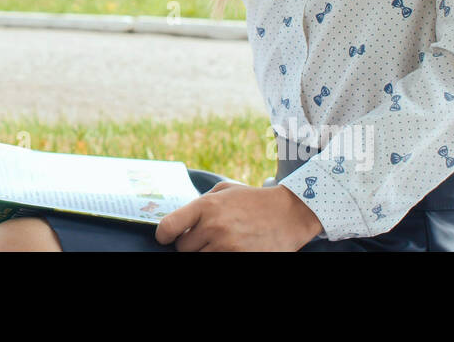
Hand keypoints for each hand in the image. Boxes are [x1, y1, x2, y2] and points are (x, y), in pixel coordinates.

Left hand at [153, 182, 323, 251]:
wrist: (289, 213)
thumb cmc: (254, 201)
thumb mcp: (225, 190)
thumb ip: (200, 202)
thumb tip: (181, 221)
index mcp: (207, 206)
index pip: (168, 226)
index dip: (163, 234)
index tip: (166, 237)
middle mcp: (214, 227)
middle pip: (183, 248)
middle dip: (190, 244)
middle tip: (203, 238)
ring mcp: (227, 246)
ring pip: (198, 258)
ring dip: (205, 252)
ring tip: (219, 243)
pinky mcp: (241, 258)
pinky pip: (216, 263)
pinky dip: (218, 256)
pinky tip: (228, 249)